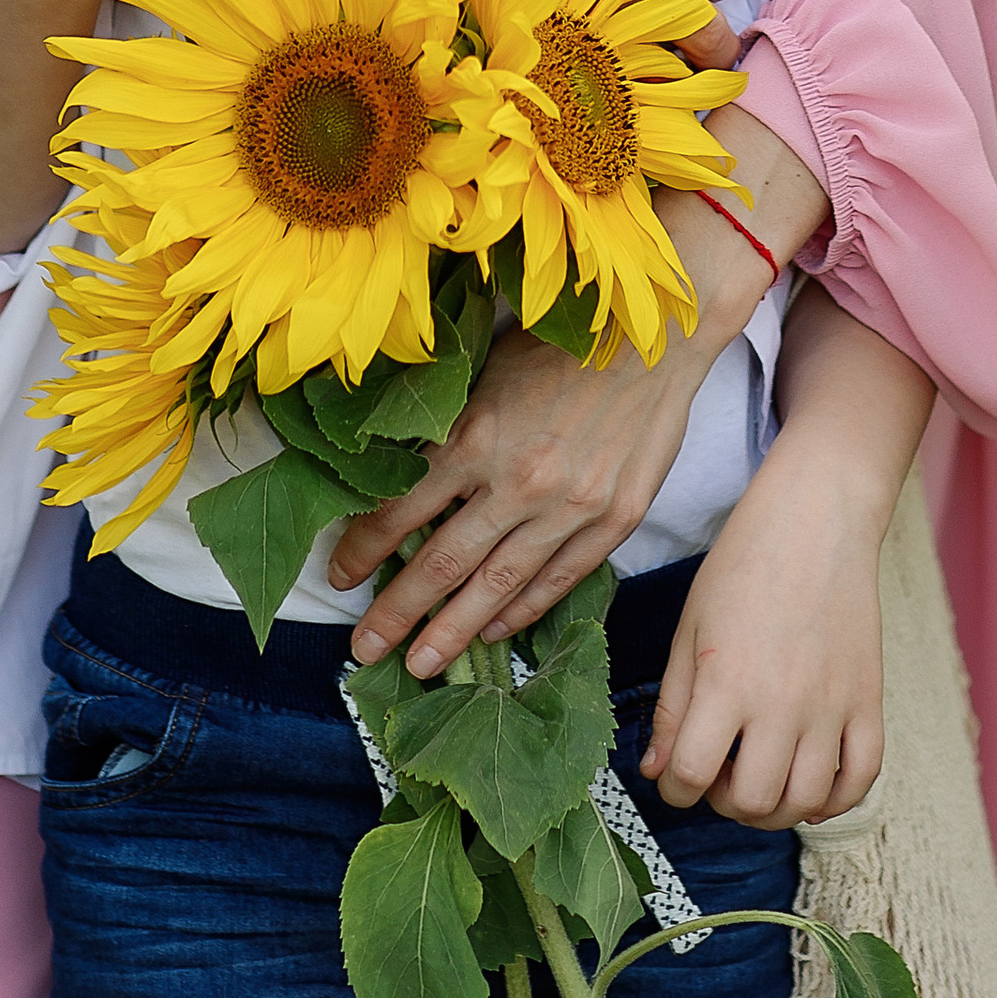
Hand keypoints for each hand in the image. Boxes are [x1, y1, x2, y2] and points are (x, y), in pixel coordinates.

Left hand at [331, 324, 720, 682]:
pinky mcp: (613, 520)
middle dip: (396, 613)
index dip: (365, 549)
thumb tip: (397, 464)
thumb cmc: (564, 335)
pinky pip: (557, 580)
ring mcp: (569, 508)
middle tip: (363, 650)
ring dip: (452, 632)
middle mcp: (518, 480)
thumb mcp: (489, 365)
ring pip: (496, 586)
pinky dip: (521, 612)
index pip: (402, 509)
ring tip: (420, 665)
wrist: (657, 332)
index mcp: (477, 434)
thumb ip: (451, 422)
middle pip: (442, 563)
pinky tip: (493, 632)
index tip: (340, 577)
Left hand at [641, 436, 888, 828]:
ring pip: (804, 802)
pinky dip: (836, 799)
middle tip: (719, 771)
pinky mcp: (869, 699)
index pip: (690, 776)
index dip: (672, 787)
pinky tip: (811, 785)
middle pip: (750, 801)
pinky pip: (862, 779)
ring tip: (760, 775)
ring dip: (774, 808)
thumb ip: (672, 704)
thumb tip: (654, 770)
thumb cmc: (744, 562)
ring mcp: (831, 705)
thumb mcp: (690, 627)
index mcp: (727, 681)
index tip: (673, 774)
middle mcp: (781, 703)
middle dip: (723, 801)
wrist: (817, 516)